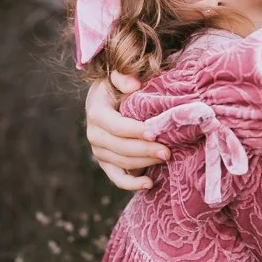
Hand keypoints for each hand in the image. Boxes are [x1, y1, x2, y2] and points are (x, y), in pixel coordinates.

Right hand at [85, 73, 170, 191]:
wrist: (103, 101)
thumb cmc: (115, 87)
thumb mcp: (116, 77)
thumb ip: (123, 78)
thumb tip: (134, 85)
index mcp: (96, 113)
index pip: (116, 126)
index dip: (134, 131)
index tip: (154, 132)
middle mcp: (94, 134)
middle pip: (121, 147)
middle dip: (146, 150)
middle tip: (168, 150)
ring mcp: (99, 151)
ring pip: (123, 162)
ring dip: (145, 162)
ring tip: (166, 157)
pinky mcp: (106, 163)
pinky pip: (117, 178)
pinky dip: (132, 184)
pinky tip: (149, 183)